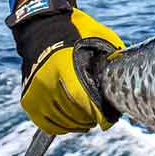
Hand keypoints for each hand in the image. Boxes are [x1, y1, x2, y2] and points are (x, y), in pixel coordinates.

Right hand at [7, 0, 125, 134]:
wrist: (43, 28)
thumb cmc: (76, 32)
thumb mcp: (99, 37)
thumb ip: (111, 58)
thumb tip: (125, 78)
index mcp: (64, 66)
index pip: (81, 100)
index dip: (97, 114)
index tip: (108, 120)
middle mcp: (46, 81)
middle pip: (73, 114)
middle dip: (90, 119)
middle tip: (100, 118)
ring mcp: (35, 92)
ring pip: (61, 122)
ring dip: (78, 124)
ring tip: (88, 120)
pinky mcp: (28, 100)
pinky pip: (47, 124)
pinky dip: (62, 127)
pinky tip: (73, 122)